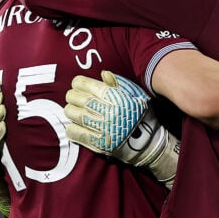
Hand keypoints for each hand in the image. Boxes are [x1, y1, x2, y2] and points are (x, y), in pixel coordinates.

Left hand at [65, 71, 179, 186]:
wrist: (148, 143)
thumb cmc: (141, 116)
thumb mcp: (135, 96)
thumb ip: (119, 84)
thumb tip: (103, 74)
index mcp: (116, 98)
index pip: (88, 85)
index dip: (79, 83)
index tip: (77, 84)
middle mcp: (108, 112)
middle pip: (78, 99)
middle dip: (72, 95)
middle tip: (73, 96)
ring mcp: (102, 128)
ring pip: (74, 114)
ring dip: (70, 110)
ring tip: (73, 110)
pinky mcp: (98, 143)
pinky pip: (75, 133)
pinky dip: (71, 128)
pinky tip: (74, 125)